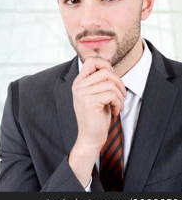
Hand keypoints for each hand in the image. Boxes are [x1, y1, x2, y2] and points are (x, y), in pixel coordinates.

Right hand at [69, 57, 125, 186]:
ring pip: (111, 83)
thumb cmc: (96, 117)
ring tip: (119, 104)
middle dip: (119, 82)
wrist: (90, 138)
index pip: (91, 61)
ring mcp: (83, 93)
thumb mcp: (97, 95)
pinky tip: (116, 111)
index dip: (105, 64)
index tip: (113, 77)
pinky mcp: (90, 102)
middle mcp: (78, 86)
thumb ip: (99, 81)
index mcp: (79, 82)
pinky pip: (112, 95)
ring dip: (120, 95)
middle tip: (121, 94)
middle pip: (105, 71)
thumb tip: (110, 68)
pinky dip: (119, 103)